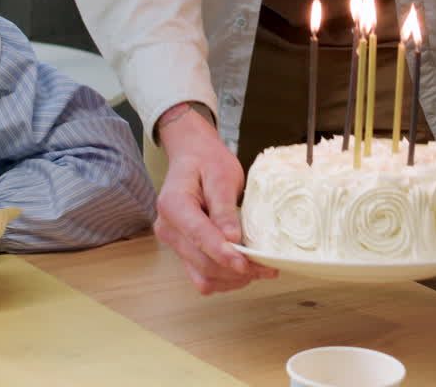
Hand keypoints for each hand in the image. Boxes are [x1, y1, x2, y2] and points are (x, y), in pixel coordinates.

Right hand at [154, 107, 276, 293]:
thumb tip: (232, 239)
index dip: (223, 254)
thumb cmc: (207, 162)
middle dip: (235, 270)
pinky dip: (225, 278)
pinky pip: (202, 276)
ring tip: (261, 270)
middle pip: (201, 263)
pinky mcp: (184, 251)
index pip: (198, 236)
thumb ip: (224, 208)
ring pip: (202, 276)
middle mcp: (168, 228)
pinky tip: (245, 268)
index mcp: (173, 205)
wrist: (193, 157)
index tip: (246, 264)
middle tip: (268, 267)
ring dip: (232, 279)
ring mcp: (174, 243)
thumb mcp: (221, 176)